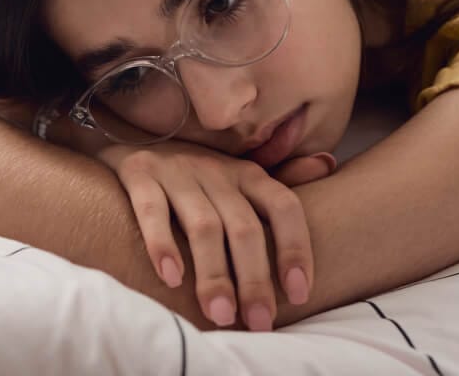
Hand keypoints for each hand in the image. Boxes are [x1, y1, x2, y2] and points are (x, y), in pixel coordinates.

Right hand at [95, 139, 334, 330]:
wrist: (129, 137)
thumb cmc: (192, 171)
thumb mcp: (236, 173)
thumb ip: (281, 177)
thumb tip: (329, 164)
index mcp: (245, 172)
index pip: (282, 205)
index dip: (295, 247)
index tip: (298, 294)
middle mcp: (214, 169)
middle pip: (243, 225)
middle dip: (254, 277)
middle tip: (258, 321)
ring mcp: (175, 170)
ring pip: (202, 224)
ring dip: (214, 271)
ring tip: (219, 313)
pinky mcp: (138, 173)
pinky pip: (152, 210)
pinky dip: (162, 243)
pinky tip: (170, 277)